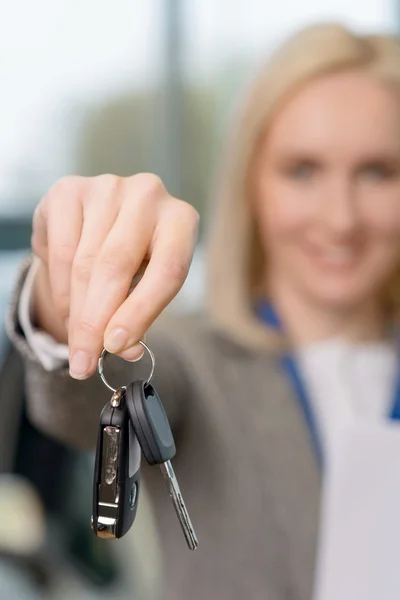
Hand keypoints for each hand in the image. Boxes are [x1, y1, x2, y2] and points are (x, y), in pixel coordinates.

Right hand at [31, 174, 198, 378]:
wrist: (100, 226)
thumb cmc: (135, 262)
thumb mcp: (147, 289)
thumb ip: (140, 317)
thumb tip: (125, 349)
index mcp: (181, 220)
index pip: (168, 270)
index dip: (141, 312)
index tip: (117, 346)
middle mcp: (149, 194)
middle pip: (117, 266)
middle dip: (96, 322)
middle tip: (84, 362)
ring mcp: (108, 187)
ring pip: (85, 263)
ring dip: (77, 312)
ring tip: (76, 342)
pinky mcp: (70, 189)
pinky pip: (60, 249)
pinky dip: (60, 287)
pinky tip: (66, 307)